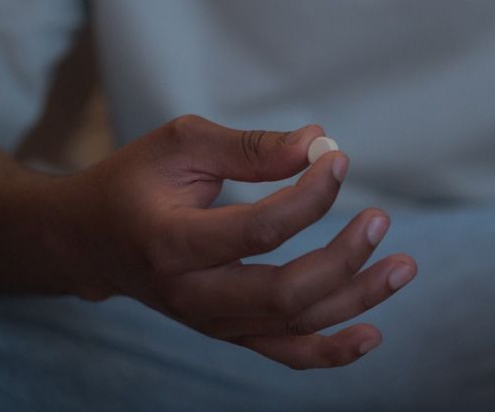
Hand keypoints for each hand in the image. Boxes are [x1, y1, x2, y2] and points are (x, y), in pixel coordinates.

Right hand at [52, 115, 415, 368]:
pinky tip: (371, 335)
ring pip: (294, 326)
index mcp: (171, 242)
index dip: (310, 196)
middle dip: (343, 258)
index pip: (259, 229)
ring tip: (405, 267)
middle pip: (284, 292)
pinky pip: (284, 353)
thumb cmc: (135, 181)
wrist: (89, 241)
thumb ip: (250, 146)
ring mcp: (210, 322)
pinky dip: (330, 351)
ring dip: (356, 300)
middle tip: (380, 218)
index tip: (337, 159)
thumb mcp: (182, 144)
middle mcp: (191, 295)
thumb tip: (320, 142)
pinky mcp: (227, 331)